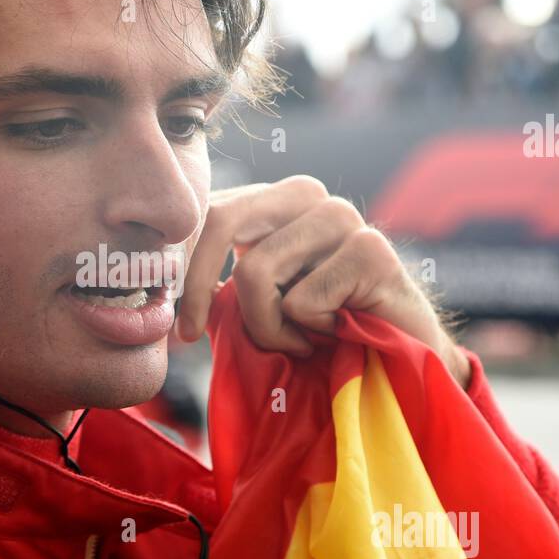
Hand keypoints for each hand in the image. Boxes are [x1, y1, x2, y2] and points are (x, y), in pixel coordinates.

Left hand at [176, 176, 470, 388]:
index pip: (206, 212)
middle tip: (198, 337)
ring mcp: (341, 216)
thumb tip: (157, 283)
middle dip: (200, 288)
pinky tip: (335, 333)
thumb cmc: (321, 335)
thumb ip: (219, 283)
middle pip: (220, 222)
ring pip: (254, 272)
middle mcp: (306, 196)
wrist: (401, 362)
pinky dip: (307, 332)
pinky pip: (299, 301)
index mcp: (273, 202)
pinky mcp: (370, 248)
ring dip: (268, 327)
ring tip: (301, 339)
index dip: (182, 270)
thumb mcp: (258, 304)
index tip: (183, 330)